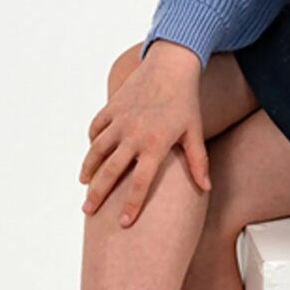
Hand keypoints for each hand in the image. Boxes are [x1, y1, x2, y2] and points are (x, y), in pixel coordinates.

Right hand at [79, 44, 211, 226]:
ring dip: (88, 170)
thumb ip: (198, 162)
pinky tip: (92, 153)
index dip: (132, 205)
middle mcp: (133, 135)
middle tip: (87, 211)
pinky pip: (96, 129)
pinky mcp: (111, 107)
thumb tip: (205, 188)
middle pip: (110, 172)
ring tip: (84, 185)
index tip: (124, 223)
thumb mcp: (194, 132)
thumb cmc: (186, 102)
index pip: (140, 183)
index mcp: (155, 144)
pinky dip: (92, 142)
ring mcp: (120, 120)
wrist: (171, 66)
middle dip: (97, 194)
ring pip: (97, 151)